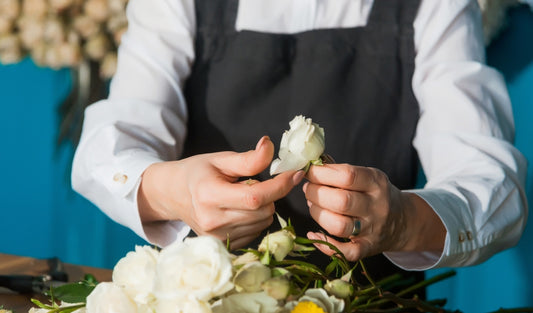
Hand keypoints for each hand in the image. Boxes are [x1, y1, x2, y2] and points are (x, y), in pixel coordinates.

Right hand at [138, 136, 304, 248]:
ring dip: (265, 206)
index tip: (295, 173)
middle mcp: (213, 220)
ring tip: (245, 194)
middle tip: (258, 181)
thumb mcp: (220, 159)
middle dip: (272, 194)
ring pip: (263, 222)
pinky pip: (256, 232)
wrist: (173, 195)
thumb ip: (248, 158)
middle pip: (263, 210)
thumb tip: (271, 146)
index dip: (280, 185)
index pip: (255, 197)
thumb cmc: (198, 172)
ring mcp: (218, 236)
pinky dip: (257, 218)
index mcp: (210, 195)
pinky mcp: (224, 245)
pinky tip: (241, 208)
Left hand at [303, 164, 444, 261]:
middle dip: (316, 193)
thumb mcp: (367, 176)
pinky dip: (326, 244)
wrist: (403, 220)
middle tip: (308, 189)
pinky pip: (346, 252)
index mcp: (376, 183)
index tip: (309, 171)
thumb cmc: (375, 194)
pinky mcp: (367, 248)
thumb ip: (340, 170)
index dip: (322, 173)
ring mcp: (372, 229)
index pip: (347, 175)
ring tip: (312, 206)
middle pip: (341, 201)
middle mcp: (376, 206)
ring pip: (339, 226)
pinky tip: (313, 235)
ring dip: (317, 214)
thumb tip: (312, 164)